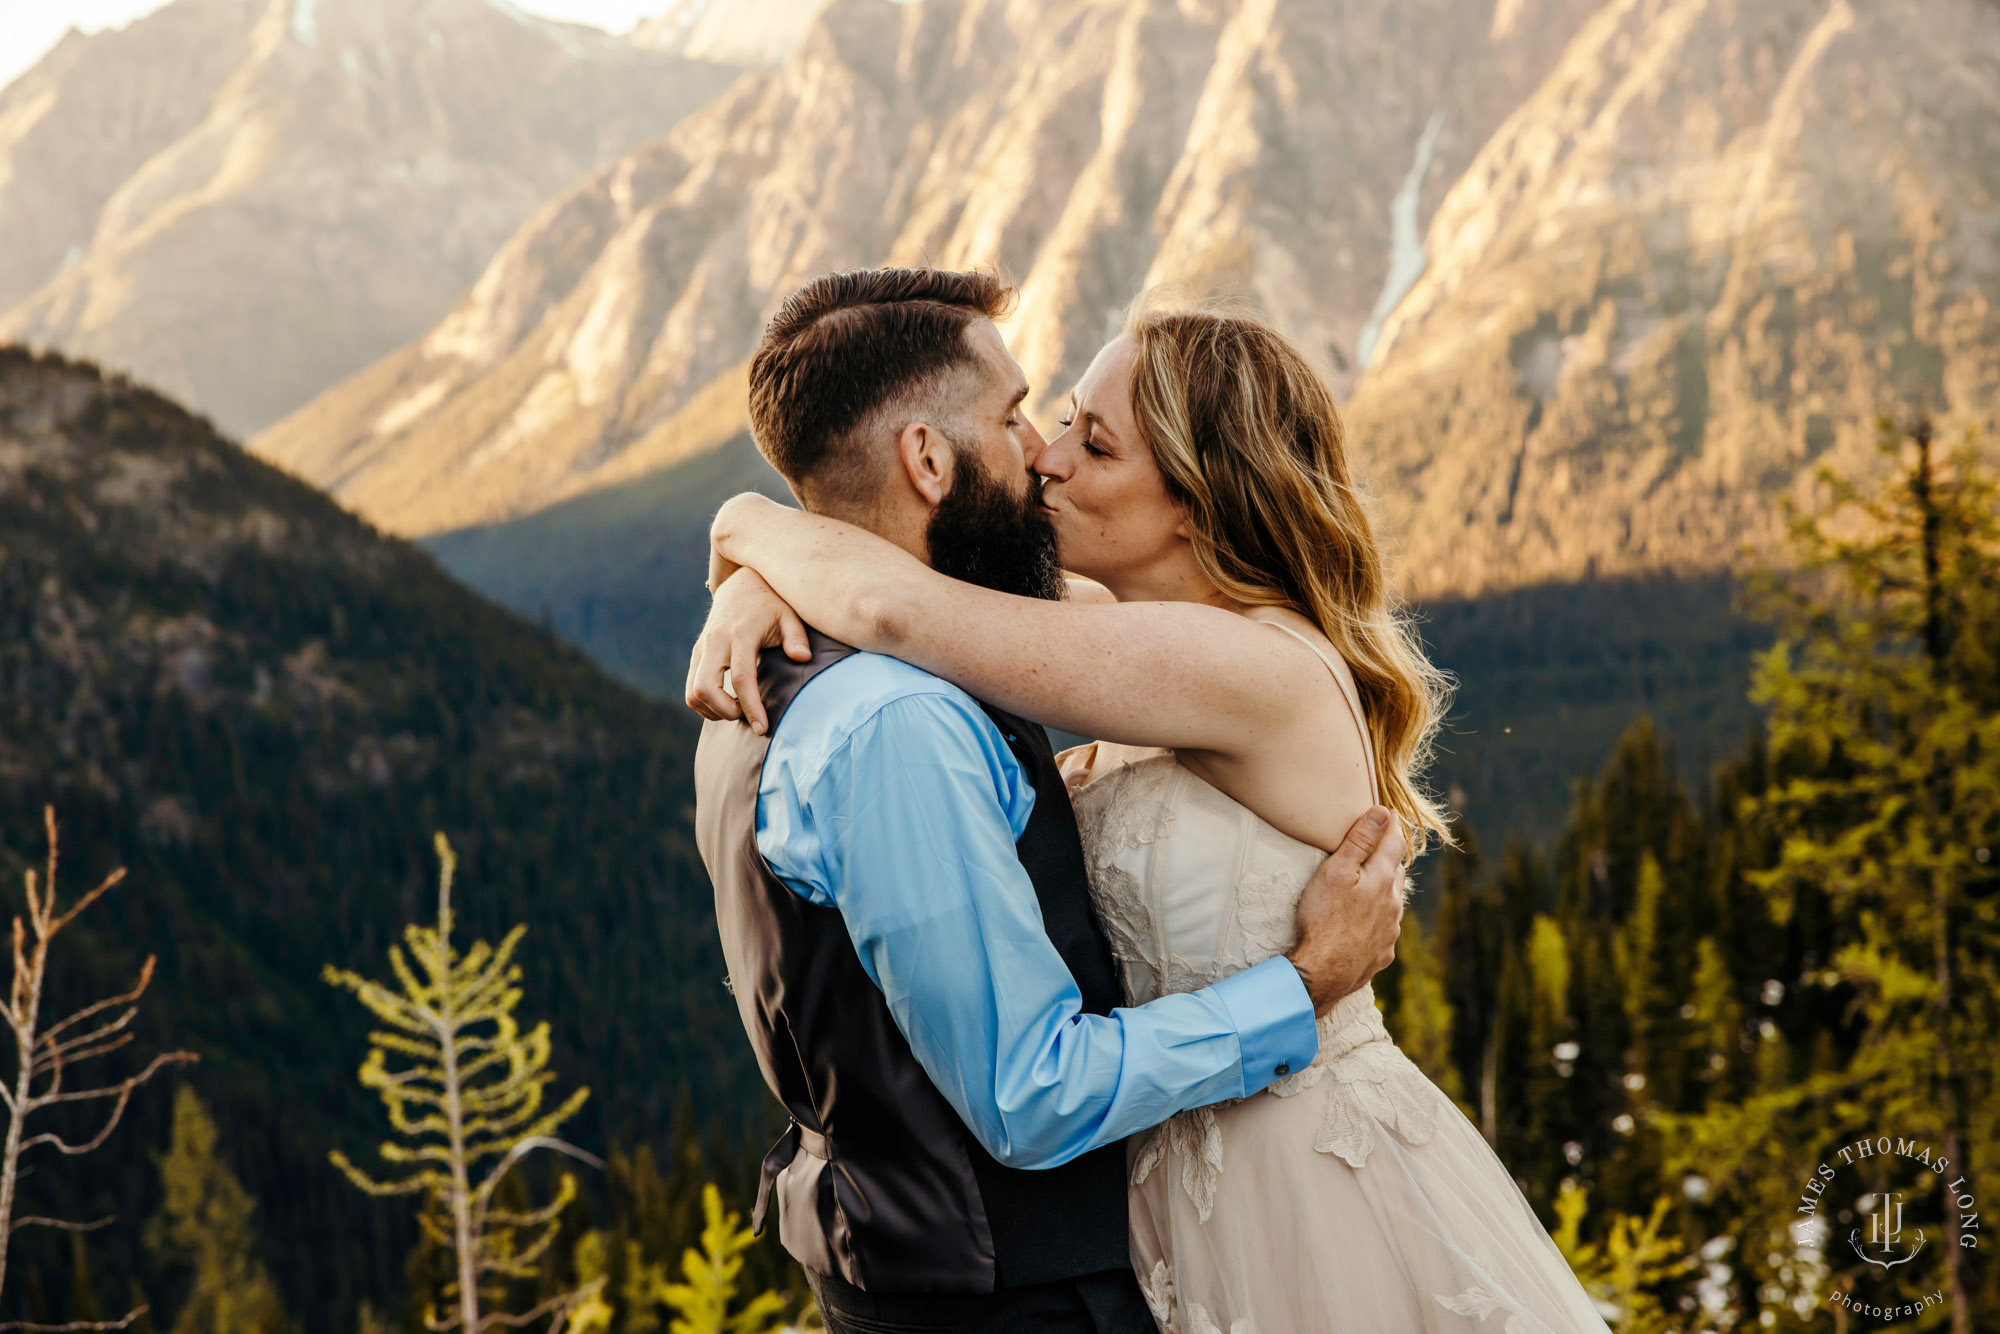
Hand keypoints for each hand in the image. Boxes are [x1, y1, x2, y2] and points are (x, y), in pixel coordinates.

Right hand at [684, 569, 810, 734]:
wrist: (741, 584)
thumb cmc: (771, 603)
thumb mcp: (789, 615)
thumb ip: (797, 637)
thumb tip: (803, 658)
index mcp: (740, 634)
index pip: (742, 678)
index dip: (751, 707)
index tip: (762, 728)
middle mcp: (715, 641)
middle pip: (705, 689)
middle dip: (724, 712)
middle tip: (746, 714)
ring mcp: (702, 648)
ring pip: (692, 692)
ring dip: (713, 711)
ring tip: (738, 709)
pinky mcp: (696, 653)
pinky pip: (691, 688)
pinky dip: (706, 703)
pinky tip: (727, 703)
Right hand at [1285, 807, 1407, 1015]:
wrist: (1322, 971)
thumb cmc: (1323, 917)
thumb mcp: (1336, 871)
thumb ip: (1360, 840)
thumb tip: (1383, 812)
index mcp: (1383, 880)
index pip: (1394, 844)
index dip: (1391, 826)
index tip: (1389, 814)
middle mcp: (1393, 905)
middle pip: (1397, 873)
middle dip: (1390, 858)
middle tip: (1381, 846)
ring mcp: (1389, 931)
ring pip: (1393, 902)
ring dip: (1386, 890)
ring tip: (1372, 884)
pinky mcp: (1381, 953)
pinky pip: (1385, 930)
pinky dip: (1379, 919)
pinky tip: (1365, 922)